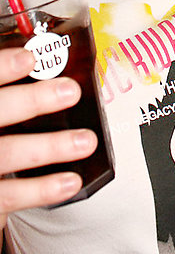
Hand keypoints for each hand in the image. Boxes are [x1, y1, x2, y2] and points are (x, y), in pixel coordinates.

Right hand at [0, 48, 96, 232]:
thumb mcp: (0, 109)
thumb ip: (10, 92)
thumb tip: (38, 58)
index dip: (2, 68)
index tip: (29, 59)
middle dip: (32, 101)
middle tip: (71, 91)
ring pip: (7, 154)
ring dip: (50, 147)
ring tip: (86, 141)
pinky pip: (11, 195)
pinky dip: (43, 189)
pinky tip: (71, 181)